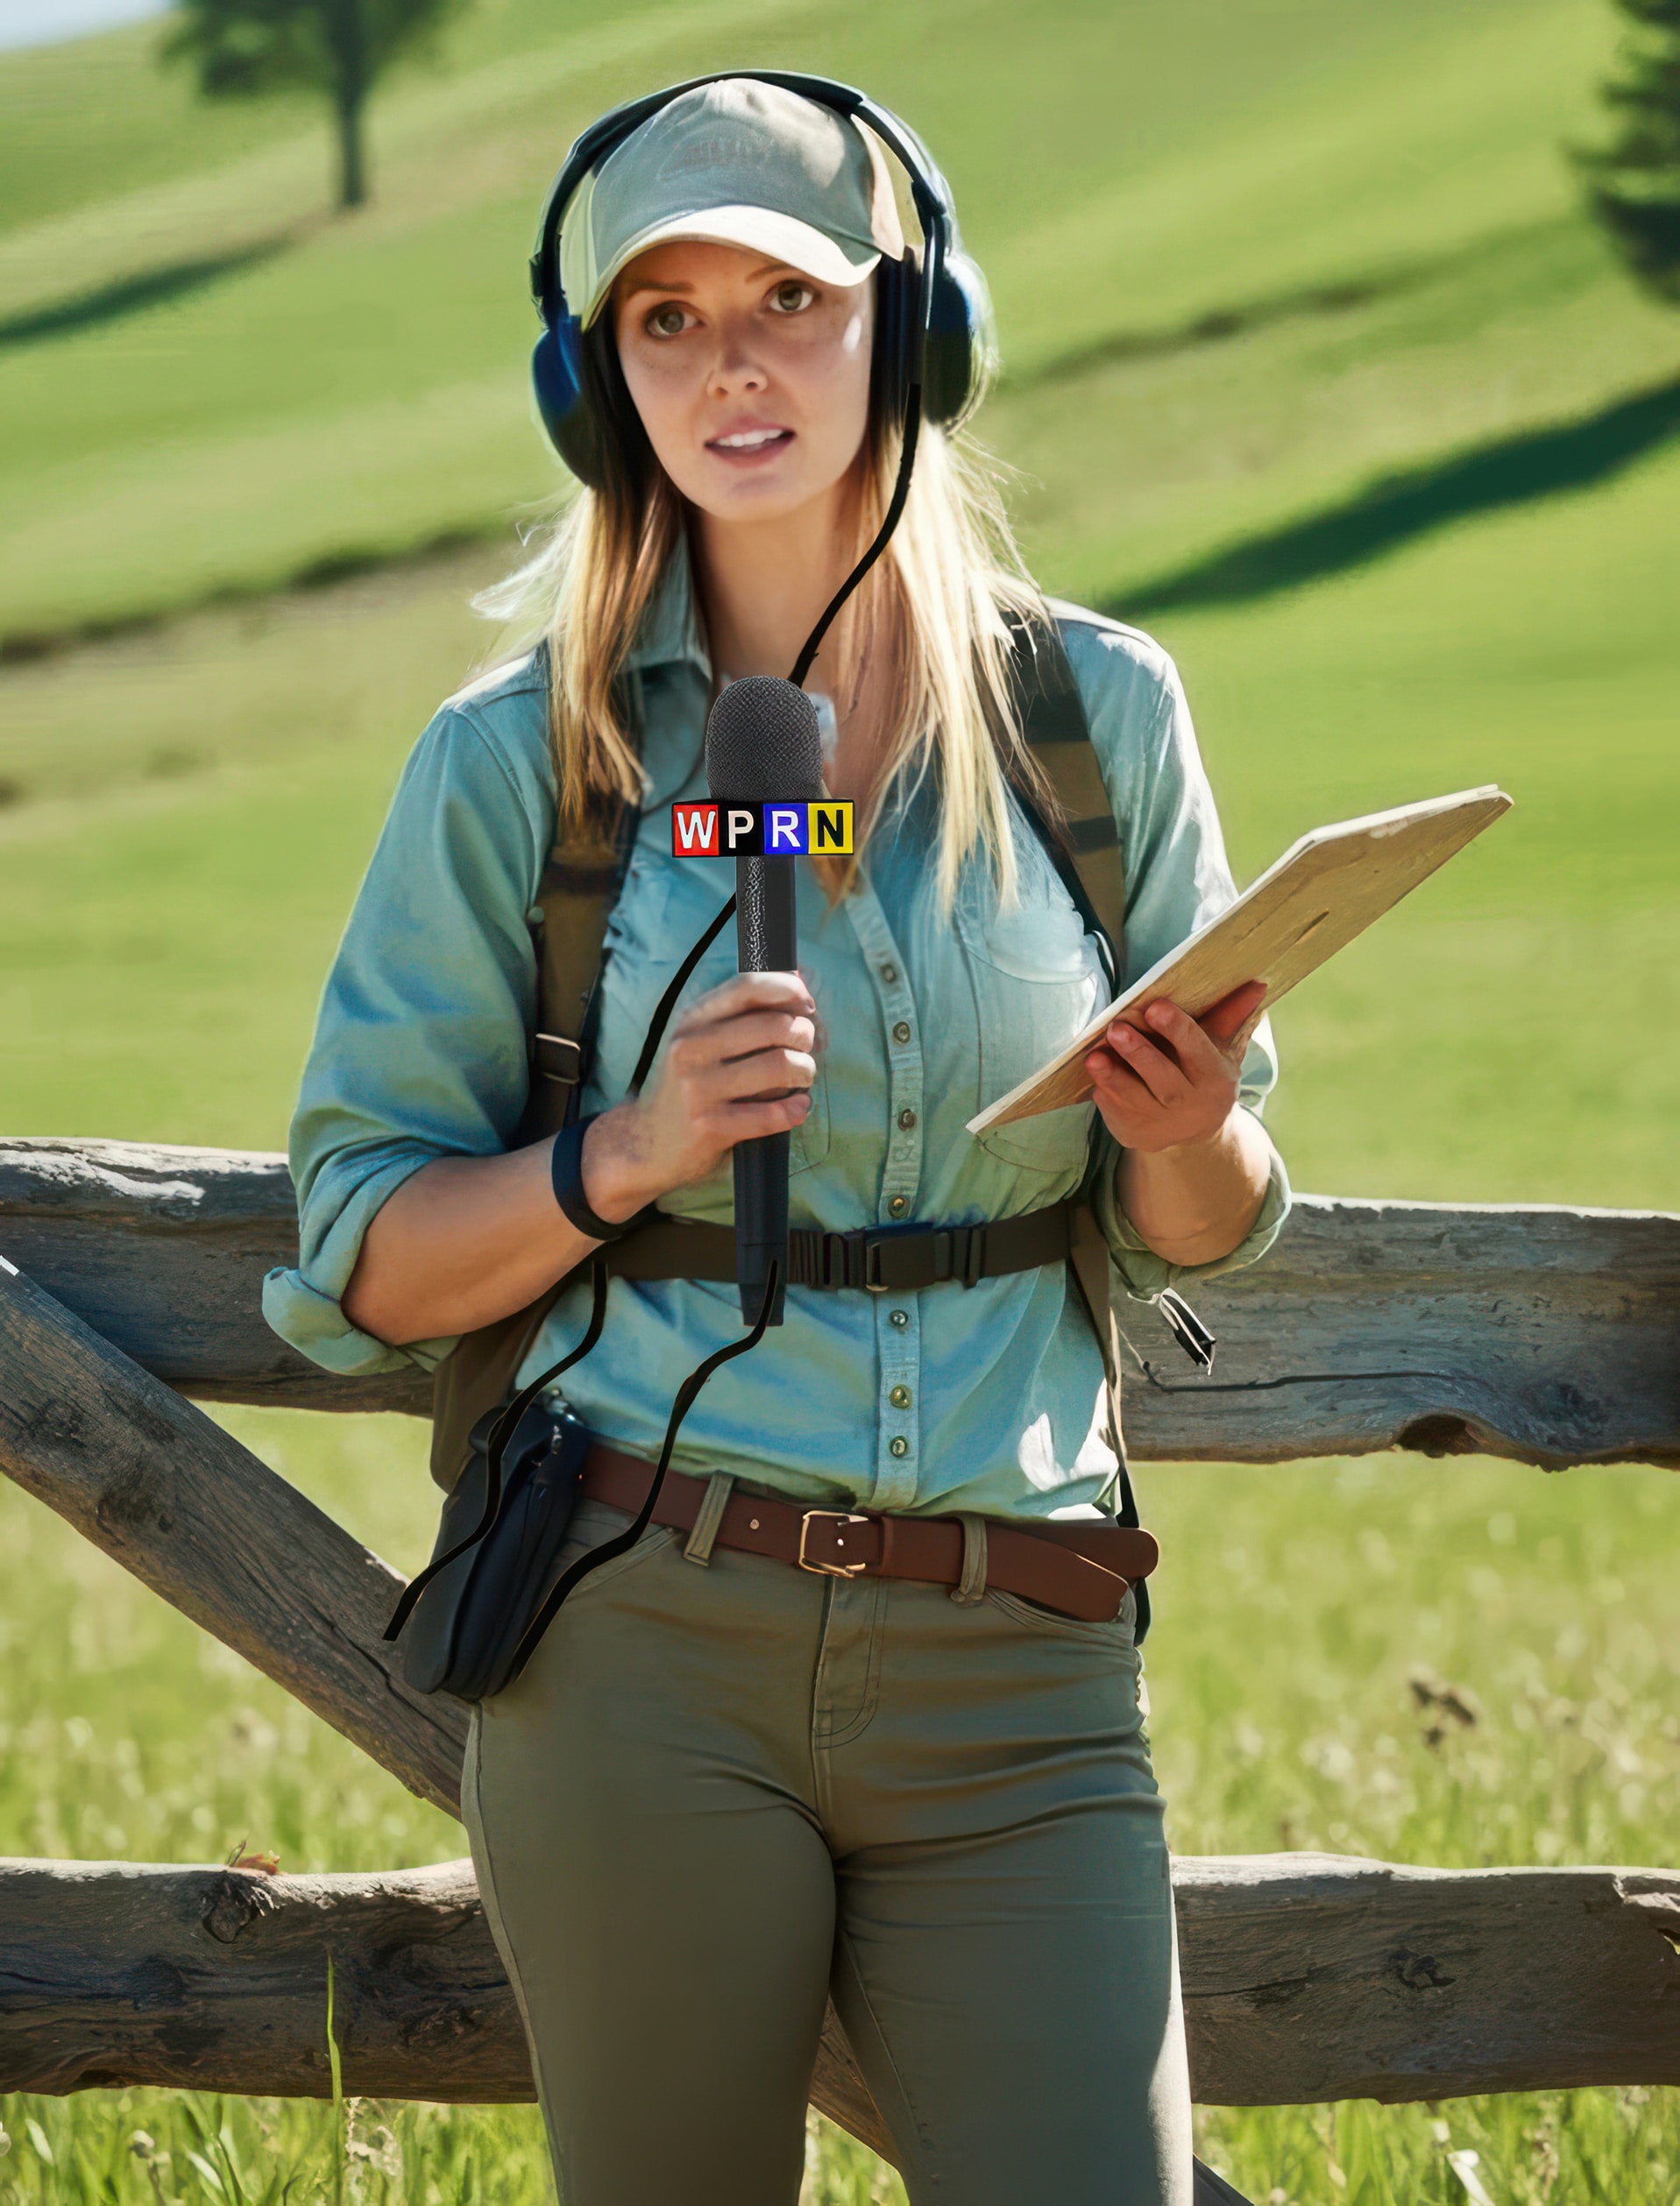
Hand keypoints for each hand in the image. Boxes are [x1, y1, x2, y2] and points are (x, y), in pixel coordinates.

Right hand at [580, 970, 817, 1221]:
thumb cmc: (687, 1081)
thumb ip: (746, 1009)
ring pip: (781, 1066)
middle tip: (805, 1047)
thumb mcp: (702, 1037)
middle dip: (805, 1035)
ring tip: (802, 1076)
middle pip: (776, 1026)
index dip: (788, 989)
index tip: (805, 1004)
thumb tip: (797, 976)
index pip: (749, 986)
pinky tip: (797, 1107)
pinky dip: (794, 1110)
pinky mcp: (711, 1126)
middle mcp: (692, 1048)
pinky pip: (771, 1114)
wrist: (645, 1140)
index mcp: (693, 1019)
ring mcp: (700, 1088)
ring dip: (805, 1071)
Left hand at [1085, 981, 1266, 1154]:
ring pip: (1135, 1100)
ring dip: (1113, 1077)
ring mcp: (1162, 1124)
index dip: (1177, 1029)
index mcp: (1215, 1078)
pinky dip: (1104, 1093)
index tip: (1155, 1006)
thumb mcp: (1223, 1049)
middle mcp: (1191, 1105)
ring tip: (1094, 1055)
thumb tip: (1257, 983)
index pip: (1197, 1051)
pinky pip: (1116, 1113)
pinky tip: (1095, 1074)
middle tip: (1116, 1028)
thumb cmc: (1205, 1076)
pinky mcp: (1135, 1135)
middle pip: (1164, 1080)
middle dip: (1139, 1053)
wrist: (1196, 1134)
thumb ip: (1231, 1015)